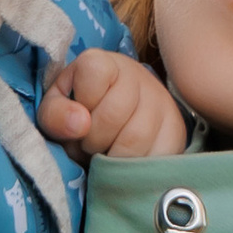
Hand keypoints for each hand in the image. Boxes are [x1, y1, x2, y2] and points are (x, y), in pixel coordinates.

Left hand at [40, 50, 186, 160]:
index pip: (94, 73)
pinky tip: (125, 163)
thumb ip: (55, 114)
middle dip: (91, 140)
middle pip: (113, 115)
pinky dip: (134, 169)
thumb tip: (79, 124)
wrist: (112, 117)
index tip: (76, 119)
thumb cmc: (78, 112)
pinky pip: (157, 156)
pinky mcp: (177, 130)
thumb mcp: (55, 109)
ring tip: (105, 155)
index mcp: (103, 63)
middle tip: (87, 146)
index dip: (79, 105)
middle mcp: (139, 76)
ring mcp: (163, 102)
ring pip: (136, 139)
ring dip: (112, 158)